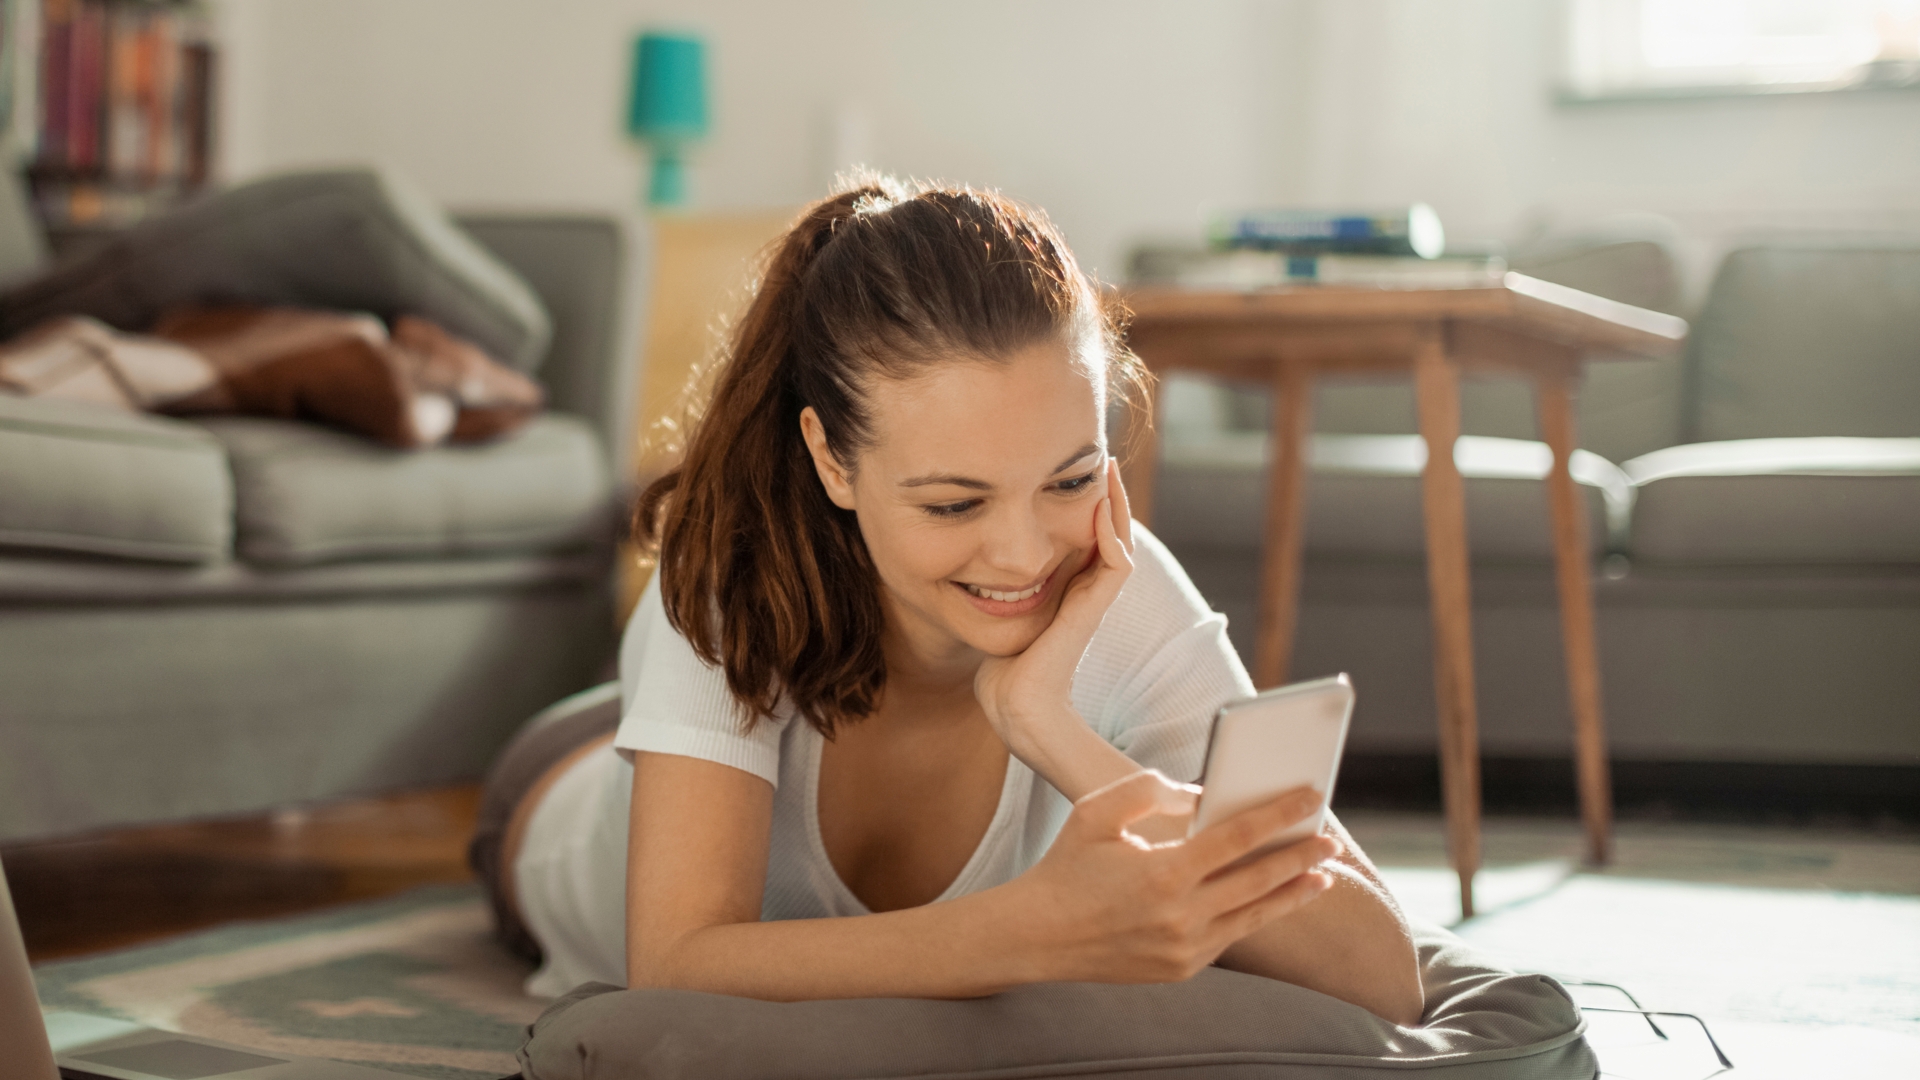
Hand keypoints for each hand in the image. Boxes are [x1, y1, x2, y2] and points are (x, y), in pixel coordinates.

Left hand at [974, 459, 1133, 756]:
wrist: (1017, 708)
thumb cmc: (1003, 675)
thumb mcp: (997, 621)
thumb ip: (996, 595)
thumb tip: (969, 572)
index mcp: (1069, 594)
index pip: (1088, 538)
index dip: (1084, 504)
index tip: (1069, 470)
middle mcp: (1086, 593)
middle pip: (1110, 531)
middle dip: (1105, 493)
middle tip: (1100, 456)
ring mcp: (1093, 601)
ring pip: (1120, 540)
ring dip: (1115, 503)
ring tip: (1106, 467)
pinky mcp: (1092, 610)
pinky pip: (1117, 563)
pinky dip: (1111, 532)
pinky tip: (1099, 504)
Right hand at [1010, 772, 1339, 983]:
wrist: (1037, 936)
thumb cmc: (1067, 865)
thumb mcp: (1097, 811)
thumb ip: (1151, 790)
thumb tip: (1203, 795)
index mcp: (1162, 873)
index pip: (1237, 838)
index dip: (1279, 816)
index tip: (1310, 798)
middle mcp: (1179, 916)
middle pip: (1258, 881)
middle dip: (1300, 856)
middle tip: (1330, 839)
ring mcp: (1183, 949)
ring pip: (1253, 916)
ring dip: (1291, 894)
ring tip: (1321, 875)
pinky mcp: (1181, 969)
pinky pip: (1229, 936)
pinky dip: (1254, 915)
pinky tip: (1273, 898)